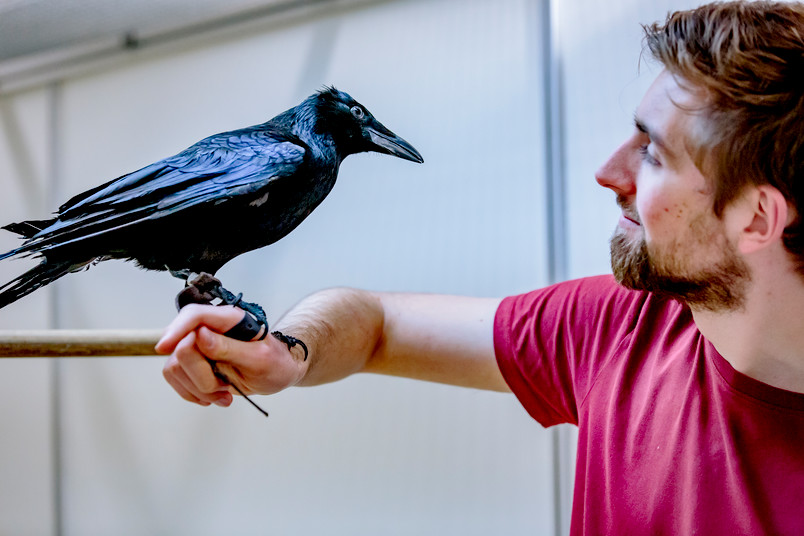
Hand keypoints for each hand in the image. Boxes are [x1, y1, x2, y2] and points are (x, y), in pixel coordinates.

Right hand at [156, 304, 307, 406]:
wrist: (277, 372)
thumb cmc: (275, 362)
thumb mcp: (259, 358)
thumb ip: (230, 348)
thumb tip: (201, 335)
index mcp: (229, 319)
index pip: (194, 315)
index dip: (177, 329)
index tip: (164, 348)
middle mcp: (209, 328)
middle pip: (182, 349)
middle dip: (200, 377)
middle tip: (224, 387)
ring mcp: (198, 346)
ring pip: (174, 367)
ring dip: (198, 388)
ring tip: (223, 393)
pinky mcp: (192, 363)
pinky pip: (175, 378)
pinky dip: (192, 393)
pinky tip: (214, 396)